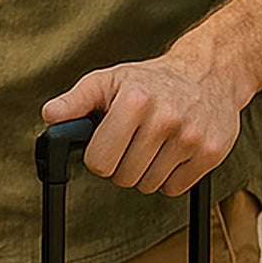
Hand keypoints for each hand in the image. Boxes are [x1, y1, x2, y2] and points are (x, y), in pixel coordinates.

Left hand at [42, 52, 243, 196]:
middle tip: (130, 144)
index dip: (98, 156)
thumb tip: (50, 115)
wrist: (208, 74)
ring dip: (144, 172)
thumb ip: (76, 100)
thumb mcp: (108, 80)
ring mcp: (191, 138)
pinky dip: (168, 177)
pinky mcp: (211, 153)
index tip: (106, 143)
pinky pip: (174, 188)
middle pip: (124, 178)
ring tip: (151, 146)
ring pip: (148, 186)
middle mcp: (165, 119)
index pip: (100, 161)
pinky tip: (171, 152)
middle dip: (120, 166)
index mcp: (135, 101)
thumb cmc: (150, 81)